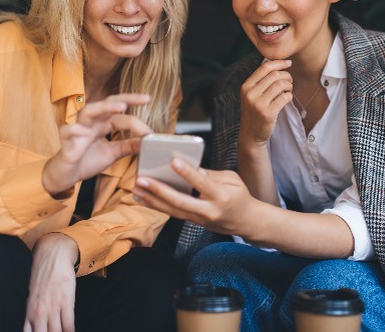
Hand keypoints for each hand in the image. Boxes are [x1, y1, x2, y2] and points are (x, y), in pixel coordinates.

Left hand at [23, 233, 78, 331]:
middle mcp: (40, 312)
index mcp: (30, 311)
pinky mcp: (66, 301)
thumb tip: (34, 328)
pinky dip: (70, 331)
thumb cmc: (43, 276)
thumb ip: (33, 314)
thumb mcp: (33, 297)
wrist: (52, 256)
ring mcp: (53, 307)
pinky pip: (68, 323)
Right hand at [42, 93, 152, 194]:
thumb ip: (128, 145)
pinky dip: (75, 129)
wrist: (67, 175)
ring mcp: (78, 130)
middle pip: (107, 104)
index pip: (121, 114)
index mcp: (103, 124)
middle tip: (144, 99)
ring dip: (104, 107)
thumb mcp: (113, 153)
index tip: (151, 132)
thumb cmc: (88, 160)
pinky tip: (84, 132)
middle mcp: (92, 122)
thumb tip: (148, 141)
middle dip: (125, 99)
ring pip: (89, 111)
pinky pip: (67, 131)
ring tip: (121, 107)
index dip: (137, 120)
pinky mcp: (66, 141)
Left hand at [133, 158, 259, 236]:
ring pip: (172, 211)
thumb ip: (211, 174)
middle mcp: (209, 210)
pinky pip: (173, 214)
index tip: (173, 161)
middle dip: (159, 190)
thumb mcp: (232, 180)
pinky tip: (144, 198)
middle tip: (142, 179)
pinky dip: (157, 206)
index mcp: (222, 196)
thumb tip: (191, 169)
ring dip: (152, 200)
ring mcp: (200, 219)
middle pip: (180, 202)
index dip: (187, 173)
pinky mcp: (194, 222)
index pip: (202, 183)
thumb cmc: (240, 196)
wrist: (247, 222)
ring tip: (137, 189)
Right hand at [239, 60, 292, 145]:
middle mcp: (250, 93)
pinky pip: (285, 97)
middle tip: (290, 81)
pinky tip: (287, 99)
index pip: (264, 67)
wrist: (251, 135)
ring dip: (289, 86)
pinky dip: (289, 96)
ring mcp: (258, 104)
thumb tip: (278, 64)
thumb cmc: (254, 112)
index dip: (279, 63)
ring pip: (281, 85)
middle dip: (287, 76)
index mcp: (246, 86)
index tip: (289, 63)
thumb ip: (260, 82)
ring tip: (288, 90)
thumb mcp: (251, 95)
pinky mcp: (268, 113)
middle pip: (275, 75)